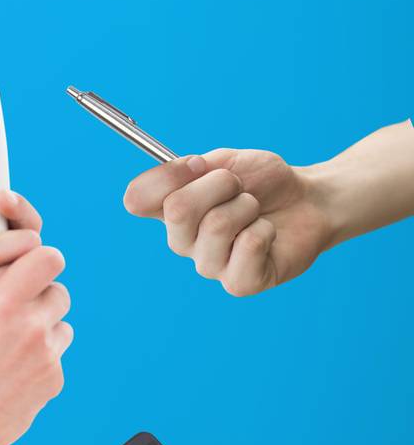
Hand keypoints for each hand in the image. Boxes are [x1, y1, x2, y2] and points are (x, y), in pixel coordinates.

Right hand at [0, 200, 69, 444]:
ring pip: (59, 319)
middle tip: (6, 300)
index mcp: (2, 304)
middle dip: (34, 287)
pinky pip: (56, 352)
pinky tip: (6, 365)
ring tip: (2, 338)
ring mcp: (47, 357)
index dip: (34, 252)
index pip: (46, 256)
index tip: (21, 256)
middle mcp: (31, 328)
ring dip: (38, 320)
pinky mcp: (54, 381)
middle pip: (57, 285)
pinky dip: (38, 353)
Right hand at [123, 150, 333, 295]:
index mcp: (168, 211)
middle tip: (239, 187)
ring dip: (247, 206)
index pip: (136, 199)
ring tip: (256, 211)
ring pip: (217, 225)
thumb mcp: (223, 161)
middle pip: (177, 210)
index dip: (167, 175)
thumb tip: (181, 169)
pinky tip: (268, 234)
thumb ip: (191, 167)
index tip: (200, 164)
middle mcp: (182, 241)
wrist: (308, 201)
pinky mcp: (240, 283)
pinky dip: (265, 230)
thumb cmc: (263, 182)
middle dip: (220, 184)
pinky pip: (248, 246)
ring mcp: (209, 265)